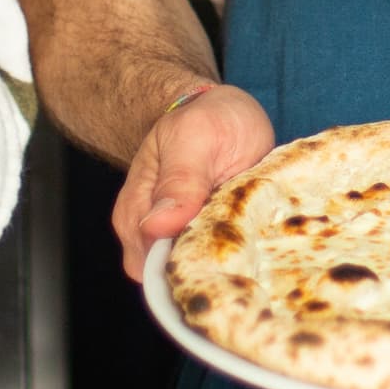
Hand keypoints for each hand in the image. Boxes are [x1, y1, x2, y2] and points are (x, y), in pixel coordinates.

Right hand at [111, 83, 275, 282]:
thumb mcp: (196, 137)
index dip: (188, 268)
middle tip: (243, 240)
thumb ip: (179, 181)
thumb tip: (156, 226)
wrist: (226, 111)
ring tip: (250, 234)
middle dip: (208, 270)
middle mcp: (151, 232)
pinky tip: (252, 238)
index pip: (152, 266)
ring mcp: (179, 238)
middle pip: (174, 278)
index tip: (223, 253)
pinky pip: (215, 263)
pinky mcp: (205, 239)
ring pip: (197, 273)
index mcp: (137, 211)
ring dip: (223, 262)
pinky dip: (234, 256)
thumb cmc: (209, 119)